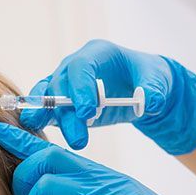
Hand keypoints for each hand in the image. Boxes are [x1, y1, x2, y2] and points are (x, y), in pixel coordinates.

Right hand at [22, 39, 195, 154]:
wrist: (138, 88)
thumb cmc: (147, 77)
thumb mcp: (158, 79)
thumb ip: (154, 90)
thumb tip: (150, 103)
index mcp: (97, 53)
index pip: (81, 66)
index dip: (80, 88)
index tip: (88, 113)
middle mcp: (74, 66)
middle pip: (60, 86)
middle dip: (67, 114)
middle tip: (79, 140)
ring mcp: (63, 84)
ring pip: (47, 99)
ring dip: (50, 120)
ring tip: (49, 138)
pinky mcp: (59, 102)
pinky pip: (44, 109)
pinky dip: (40, 120)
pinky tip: (37, 134)